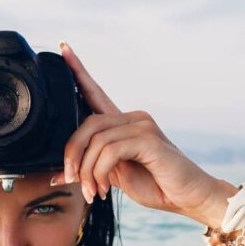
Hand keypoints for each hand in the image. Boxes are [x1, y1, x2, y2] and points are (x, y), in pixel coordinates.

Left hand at [54, 42, 220, 218]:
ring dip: (88, 171)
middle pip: (87, 123)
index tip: (63, 48)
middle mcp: (133, 118)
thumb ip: (90, 169)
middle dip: (73, 154)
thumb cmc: (155, 184)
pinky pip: (110, 151)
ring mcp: (143, 126)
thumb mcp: (114, 176)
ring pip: (96, 140)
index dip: (78, 70)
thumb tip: (57, 175)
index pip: (95, 92)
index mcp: (123, 123)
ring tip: (93, 191)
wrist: (188, 197)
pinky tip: (105, 189)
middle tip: (71, 179)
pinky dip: (100, 173)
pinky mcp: (149, 140)